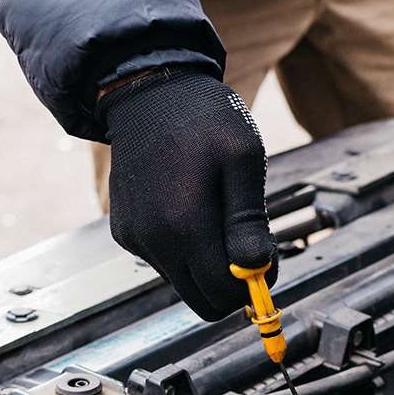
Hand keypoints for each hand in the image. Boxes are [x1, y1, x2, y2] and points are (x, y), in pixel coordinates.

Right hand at [99, 68, 275, 319]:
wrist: (147, 93)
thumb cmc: (203, 120)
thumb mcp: (242, 159)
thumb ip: (249, 221)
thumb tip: (257, 270)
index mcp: (184, 226)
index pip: (223, 294)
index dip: (254, 285)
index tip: (267, 255)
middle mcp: (153, 241)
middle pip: (203, 301)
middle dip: (232, 283)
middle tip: (249, 243)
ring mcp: (136, 239)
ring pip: (185, 284)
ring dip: (209, 265)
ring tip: (218, 214)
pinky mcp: (126, 233)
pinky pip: (165, 263)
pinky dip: (185, 250)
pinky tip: (191, 209)